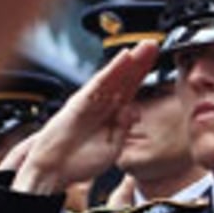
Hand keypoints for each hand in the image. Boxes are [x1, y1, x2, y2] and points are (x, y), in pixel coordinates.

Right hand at [12, 43, 159, 194]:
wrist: (55, 168)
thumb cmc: (80, 160)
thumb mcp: (112, 147)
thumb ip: (123, 128)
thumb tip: (133, 109)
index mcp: (111, 113)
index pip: (131, 88)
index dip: (144, 73)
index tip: (158, 60)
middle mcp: (102, 103)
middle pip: (125, 78)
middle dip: (140, 61)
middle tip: (153, 44)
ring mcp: (92, 101)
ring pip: (114, 77)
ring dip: (129, 60)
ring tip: (144, 46)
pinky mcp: (80, 102)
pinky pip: (99, 83)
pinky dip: (112, 70)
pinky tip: (124, 58)